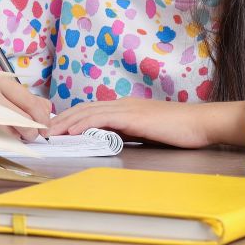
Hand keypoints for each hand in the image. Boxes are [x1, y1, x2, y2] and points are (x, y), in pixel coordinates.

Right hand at [0, 75, 50, 139]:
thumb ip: (24, 98)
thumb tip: (47, 108)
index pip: (30, 102)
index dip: (42, 118)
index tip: (45, 128)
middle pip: (23, 118)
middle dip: (31, 131)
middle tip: (32, 135)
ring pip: (11, 130)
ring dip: (18, 136)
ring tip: (14, 133)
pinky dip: (4, 139)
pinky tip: (1, 134)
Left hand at [45, 99, 244, 148]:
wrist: (202, 124)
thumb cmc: (179, 131)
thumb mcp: (146, 133)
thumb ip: (127, 133)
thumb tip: (108, 140)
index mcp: (125, 107)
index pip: (89, 110)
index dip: (69, 118)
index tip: (53, 128)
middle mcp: (122, 104)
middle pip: (83, 109)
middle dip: (60, 119)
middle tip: (42, 130)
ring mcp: (127, 108)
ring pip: (88, 112)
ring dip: (66, 122)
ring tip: (49, 132)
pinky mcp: (133, 117)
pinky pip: (102, 118)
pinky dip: (83, 124)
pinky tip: (71, 131)